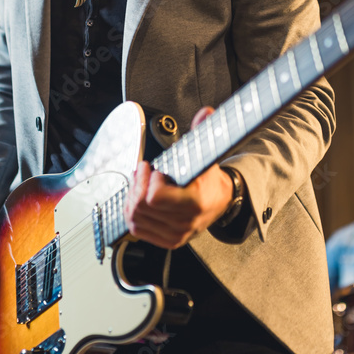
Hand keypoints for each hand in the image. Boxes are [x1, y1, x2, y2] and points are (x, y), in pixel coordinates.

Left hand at [124, 107, 233, 248]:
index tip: (155, 168)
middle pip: (141, 206)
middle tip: (142, 171)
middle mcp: (185, 222)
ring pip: (136, 218)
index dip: (150, 180)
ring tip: (140, 183)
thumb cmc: (209, 178)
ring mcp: (176, 234)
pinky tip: (137, 199)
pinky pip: (137, 230)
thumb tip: (207, 113)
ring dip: (132, 197)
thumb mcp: (207, 154)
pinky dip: (132, 213)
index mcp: (195, 202)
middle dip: (138, 184)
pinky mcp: (168, 241)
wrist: (221, 201)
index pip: (155, 197)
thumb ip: (205, 132)